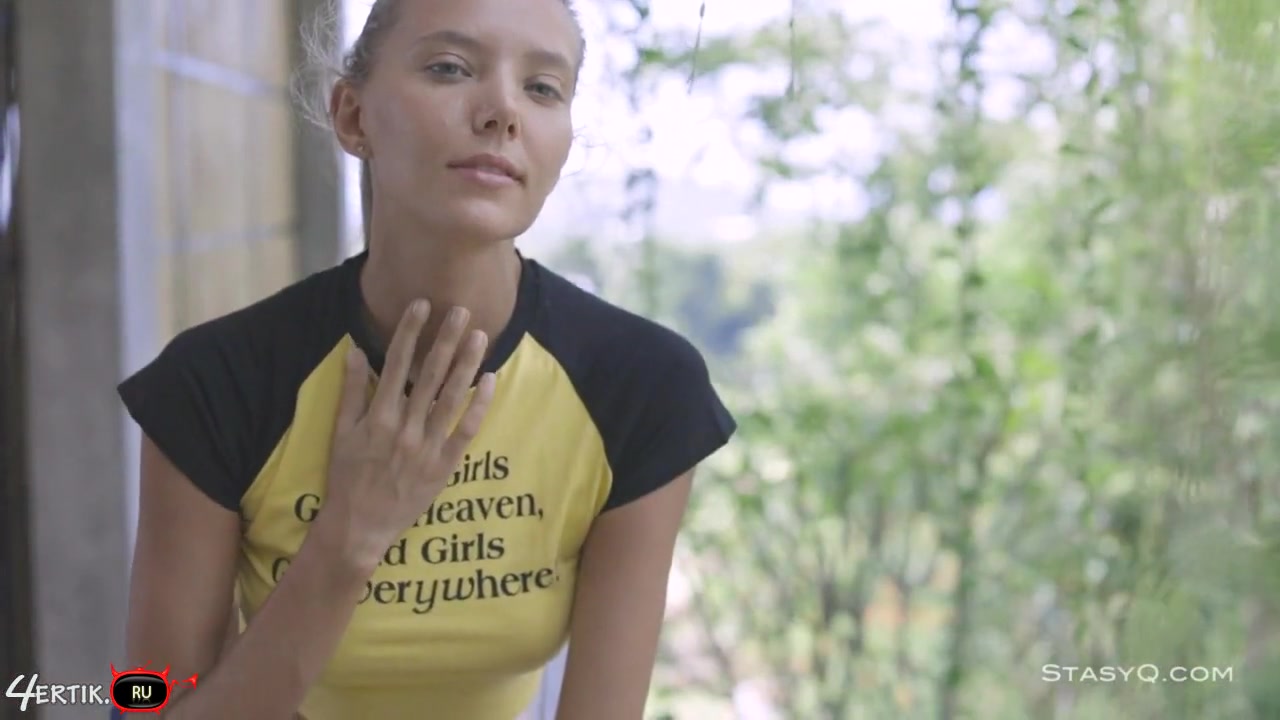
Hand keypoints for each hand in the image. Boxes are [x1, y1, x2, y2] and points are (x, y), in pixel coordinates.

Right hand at [319, 300, 495, 572]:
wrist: (358, 527)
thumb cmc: (346, 478)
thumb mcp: (340, 433)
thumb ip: (351, 391)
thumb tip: (355, 350)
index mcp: (377, 416)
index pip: (397, 363)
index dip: (410, 332)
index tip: (423, 305)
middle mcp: (404, 427)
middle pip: (429, 374)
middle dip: (446, 339)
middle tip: (462, 311)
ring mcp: (426, 446)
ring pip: (451, 397)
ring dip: (467, 364)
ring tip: (480, 336)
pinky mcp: (444, 465)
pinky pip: (465, 430)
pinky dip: (479, 405)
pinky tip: (490, 380)